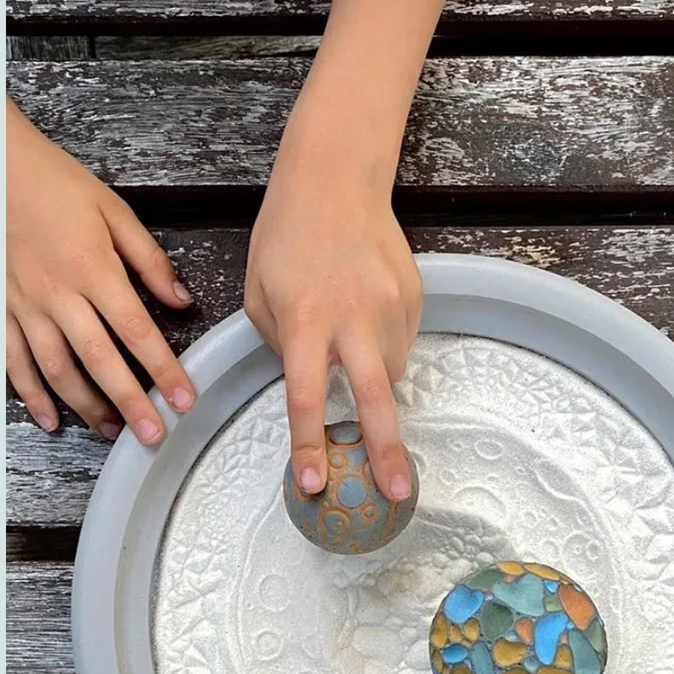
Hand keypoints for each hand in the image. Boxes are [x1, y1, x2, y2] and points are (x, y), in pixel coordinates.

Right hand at [7, 99, 195, 443]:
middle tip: (151, 435)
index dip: (163, 370)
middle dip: (129, 404)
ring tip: (110, 430)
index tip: (183, 399)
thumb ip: (148, 260)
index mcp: (94, 269)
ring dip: (85, 406)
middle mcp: (58, 295)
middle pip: (99, 361)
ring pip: (57, 370)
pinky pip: (14, 363)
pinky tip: (50, 419)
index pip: (137, 331)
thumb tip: (180, 300)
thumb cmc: (53, 184)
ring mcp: (25, 308)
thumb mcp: (113, 211)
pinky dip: (32, 395)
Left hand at [243, 132, 421, 500]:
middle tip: (395, 493)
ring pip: (391, 371)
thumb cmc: (285, 237)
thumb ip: (282, 346)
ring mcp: (391, 306)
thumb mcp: (259, 296)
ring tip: (355, 353)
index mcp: (305, 322)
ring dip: (375, 384)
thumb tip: (309, 383)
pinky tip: (365, 319)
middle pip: (376, 398)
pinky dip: (384, 347)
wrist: (335, 180)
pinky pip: (401, 342)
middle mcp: (353, 318)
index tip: (314, 483)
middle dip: (387, 451)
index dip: (309, 445)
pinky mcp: (415, 297)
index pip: (305, 397)